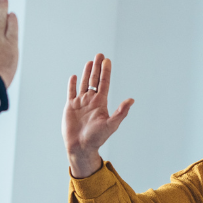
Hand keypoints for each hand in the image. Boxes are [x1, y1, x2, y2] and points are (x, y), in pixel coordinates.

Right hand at [63, 53, 134, 177]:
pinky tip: (75, 76)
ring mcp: (80, 103)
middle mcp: (91, 101)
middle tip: (100, 55)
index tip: (107, 60)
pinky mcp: (70, 107)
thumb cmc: (97, 138)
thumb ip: (121, 112)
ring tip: (90, 62)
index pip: (104, 83)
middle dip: (97, 68)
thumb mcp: (111, 125)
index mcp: (101, 103)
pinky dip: (72, 84)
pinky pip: (71, 93)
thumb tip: (131, 100)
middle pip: (95, 80)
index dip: (106, 72)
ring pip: (84, 84)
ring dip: (87, 73)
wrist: (81, 147)